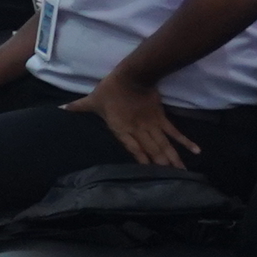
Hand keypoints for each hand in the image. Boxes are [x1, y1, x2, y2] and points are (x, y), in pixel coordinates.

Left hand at [74, 78, 199, 168]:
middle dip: (161, 166)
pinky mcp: (162, 118)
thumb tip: (60, 109)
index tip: (148, 175)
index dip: (140, 161)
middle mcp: (138, 131)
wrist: (132, 76)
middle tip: (172, 180)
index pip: (131, 149)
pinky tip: (196, 151)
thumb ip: (77, 108)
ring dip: (173, 159)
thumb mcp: (92, 100)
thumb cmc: (110, 89)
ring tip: (183, 173)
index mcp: (121, 129)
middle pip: (151, 151)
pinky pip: (175, 132)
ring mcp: (152, 125)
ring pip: (164, 145)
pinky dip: (185, 141)